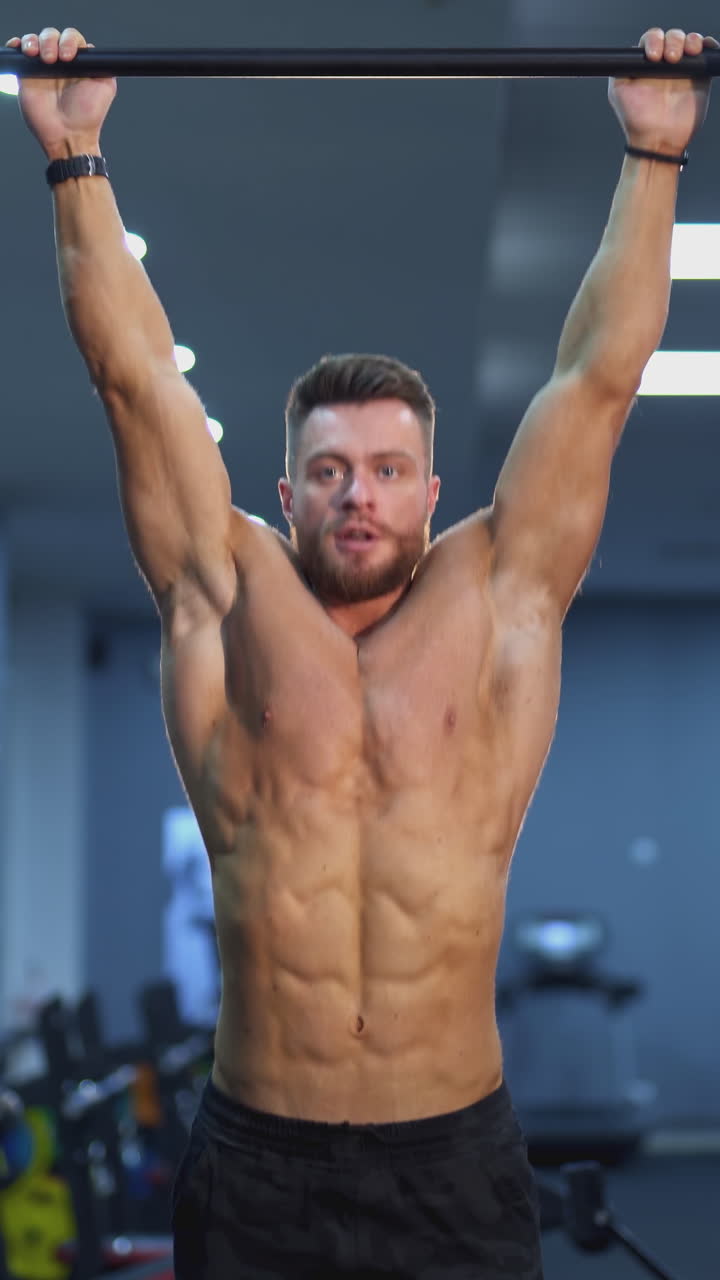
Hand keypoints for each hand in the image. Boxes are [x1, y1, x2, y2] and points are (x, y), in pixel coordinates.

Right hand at [5, 27, 115, 158]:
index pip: (71, 38)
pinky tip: (22, 49)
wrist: (68, 135)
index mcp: (78, 63)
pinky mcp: (26, 75)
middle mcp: (60, 63)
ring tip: (37, 56)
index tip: (68, 56)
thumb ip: (103, 66)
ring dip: (35, 41)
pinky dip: (18, 44)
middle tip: (52, 60)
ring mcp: (43, 68)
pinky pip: (19, 51)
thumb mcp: (106, 88)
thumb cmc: (87, 117)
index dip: (69, 41)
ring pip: (36, 40)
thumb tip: (95, 51)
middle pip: (52, 35)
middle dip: (51, 41)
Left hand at [609, 27, 717, 152]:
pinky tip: (704, 49)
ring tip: (690, 53)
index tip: (654, 56)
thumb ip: (619, 68)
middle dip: (673, 41)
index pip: (652, 39)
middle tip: (671, 58)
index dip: (654, 41)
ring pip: (689, 41)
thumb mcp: (618, 91)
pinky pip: (707, 52)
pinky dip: (708, 45)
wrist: (658, 139)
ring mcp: (683, 68)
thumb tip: (626, 53)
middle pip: (672, 36)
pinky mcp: (700, 75)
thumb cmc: (636, 120)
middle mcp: (664, 63)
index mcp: (646, 63)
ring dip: (691, 41)